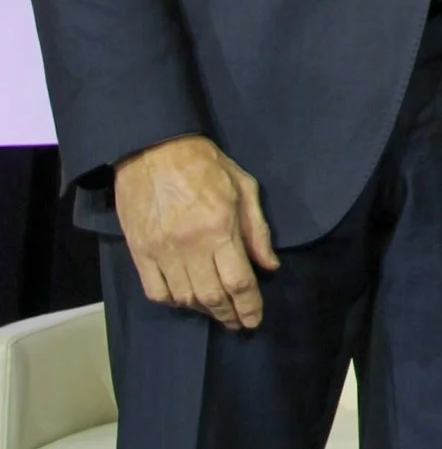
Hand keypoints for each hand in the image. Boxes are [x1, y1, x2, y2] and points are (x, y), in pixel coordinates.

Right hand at [113, 134, 279, 330]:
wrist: (153, 150)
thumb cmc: (205, 164)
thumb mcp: (243, 187)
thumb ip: (258, 230)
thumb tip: (269, 266)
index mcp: (220, 227)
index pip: (239, 281)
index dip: (249, 306)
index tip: (255, 320)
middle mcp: (190, 245)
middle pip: (212, 296)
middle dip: (229, 315)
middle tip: (239, 323)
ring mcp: (161, 251)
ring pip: (184, 298)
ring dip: (204, 311)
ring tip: (218, 312)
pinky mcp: (139, 253)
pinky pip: (156, 291)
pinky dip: (174, 302)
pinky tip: (187, 300)